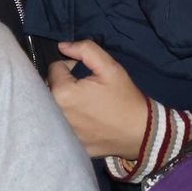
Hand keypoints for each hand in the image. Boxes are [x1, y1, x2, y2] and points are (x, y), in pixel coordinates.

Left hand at [46, 39, 147, 159]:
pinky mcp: (69, 144)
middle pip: (50, 88)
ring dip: (64, 103)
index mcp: (62, 93)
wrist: (142, 132)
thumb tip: (63, 46)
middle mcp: (55, 115)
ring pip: (54, 107)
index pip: (55, 68)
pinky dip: (70, 121)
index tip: (88, 75)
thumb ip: (85, 50)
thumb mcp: (110, 67)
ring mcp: (62, 133)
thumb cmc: (125, 98)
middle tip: (87, 90)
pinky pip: (62, 126)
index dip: (71, 67)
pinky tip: (87, 122)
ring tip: (86, 105)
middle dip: (64, 84)